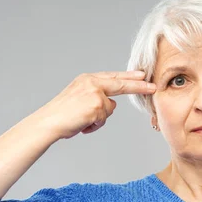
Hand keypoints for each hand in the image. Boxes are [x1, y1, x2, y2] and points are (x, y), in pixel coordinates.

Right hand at [36, 71, 155, 139]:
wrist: (48, 122)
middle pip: (121, 84)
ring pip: (109, 110)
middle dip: (138, 86)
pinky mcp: (97, 105)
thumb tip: (112, 105)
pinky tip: (81, 125)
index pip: (113, 77)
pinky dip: (94, 126)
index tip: (142, 75)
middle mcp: (92, 83)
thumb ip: (97, 98)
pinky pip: (103, 120)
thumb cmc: (62, 115)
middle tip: (153, 86)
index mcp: (87, 79)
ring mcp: (95, 93)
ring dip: (98, 120)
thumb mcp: (80, 100)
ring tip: (81, 121)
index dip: (128, 77)